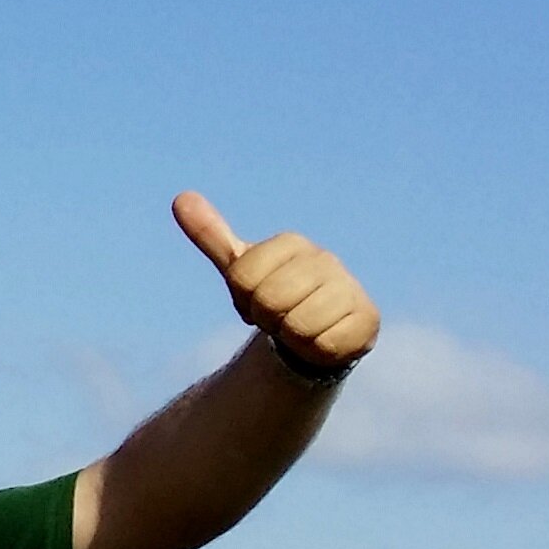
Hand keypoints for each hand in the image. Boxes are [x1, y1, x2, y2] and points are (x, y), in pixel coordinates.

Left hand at [175, 193, 376, 377]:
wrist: (312, 330)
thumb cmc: (272, 295)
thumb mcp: (239, 268)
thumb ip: (210, 235)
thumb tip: (180, 198)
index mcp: (292, 244)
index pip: (242, 277)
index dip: (242, 299)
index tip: (255, 299)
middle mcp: (326, 260)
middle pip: (269, 301)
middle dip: (266, 317)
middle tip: (277, 316)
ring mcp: (351, 288)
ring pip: (298, 325)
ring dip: (290, 336)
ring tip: (298, 326)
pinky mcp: (368, 320)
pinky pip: (325, 344)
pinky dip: (316, 350)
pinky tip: (321, 339)